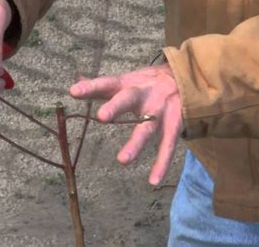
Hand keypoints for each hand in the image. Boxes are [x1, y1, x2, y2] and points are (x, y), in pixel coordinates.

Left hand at [69, 63, 183, 184]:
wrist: (185, 77)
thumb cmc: (146, 84)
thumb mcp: (125, 81)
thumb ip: (100, 87)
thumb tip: (76, 84)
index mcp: (127, 84)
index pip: (106, 84)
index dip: (90, 88)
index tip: (74, 92)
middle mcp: (143, 94)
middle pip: (128, 99)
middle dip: (116, 107)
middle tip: (102, 117)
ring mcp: (160, 109)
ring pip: (148, 127)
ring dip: (136, 143)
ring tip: (123, 160)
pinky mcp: (175, 123)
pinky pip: (168, 145)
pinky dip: (162, 164)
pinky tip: (153, 181)